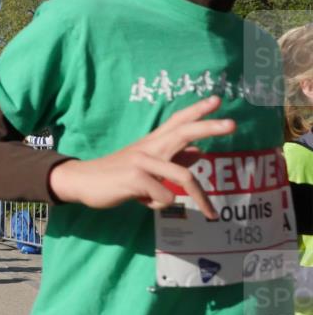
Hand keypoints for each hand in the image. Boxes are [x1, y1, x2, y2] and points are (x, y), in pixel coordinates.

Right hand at [48, 96, 233, 219]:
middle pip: (184, 132)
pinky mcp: (136, 179)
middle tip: (232, 124)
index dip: (197, 110)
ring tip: (211, 213)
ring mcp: (142, 162)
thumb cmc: (116, 175)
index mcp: (152, 142)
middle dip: (209, 127)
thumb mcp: (146, 166)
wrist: (82, 182)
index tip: (217, 100)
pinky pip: (164, 196)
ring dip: (201, 197)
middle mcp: (149, 147)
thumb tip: (199, 152)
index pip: (177, 121)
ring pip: (183, 176)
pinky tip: (143, 202)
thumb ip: (173, 159)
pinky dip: (159, 204)